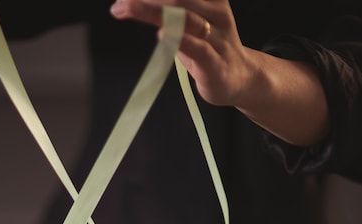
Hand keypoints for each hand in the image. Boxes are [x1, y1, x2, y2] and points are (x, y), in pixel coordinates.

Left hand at [110, 0, 256, 107]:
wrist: (240, 77)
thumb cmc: (210, 48)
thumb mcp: (191, 23)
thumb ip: (170, 12)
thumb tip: (136, 2)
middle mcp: (215, 13)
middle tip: (120, 2)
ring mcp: (216, 38)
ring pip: (185, 18)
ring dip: (153, 11)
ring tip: (127, 8)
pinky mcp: (215, 64)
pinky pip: (197, 48)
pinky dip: (178, 39)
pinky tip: (161, 33)